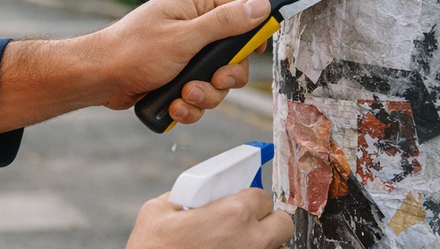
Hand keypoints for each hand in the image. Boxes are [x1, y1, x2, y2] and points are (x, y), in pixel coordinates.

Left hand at [93, 0, 271, 120]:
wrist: (99, 79)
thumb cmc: (133, 51)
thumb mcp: (185, 37)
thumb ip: (225, 23)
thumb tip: (261, 5)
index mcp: (193, 3)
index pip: (238, 7)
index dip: (251, 30)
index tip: (255, 51)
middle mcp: (191, 24)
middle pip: (233, 52)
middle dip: (224, 76)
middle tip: (213, 80)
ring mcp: (184, 51)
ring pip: (217, 79)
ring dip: (205, 94)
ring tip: (183, 96)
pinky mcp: (177, 75)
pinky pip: (199, 93)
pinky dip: (190, 104)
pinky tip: (174, 106)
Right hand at [127, 188, 292, 248]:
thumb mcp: (156, 212)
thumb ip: (182, 196)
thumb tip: (193, 196)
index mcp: (233, 214)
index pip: (262, 196)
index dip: (250, 200)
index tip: (241, 205)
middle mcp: (252, 240)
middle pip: (283, 223)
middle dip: (267, 222)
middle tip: (246, 226)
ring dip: (267, 246)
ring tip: (241, 246)